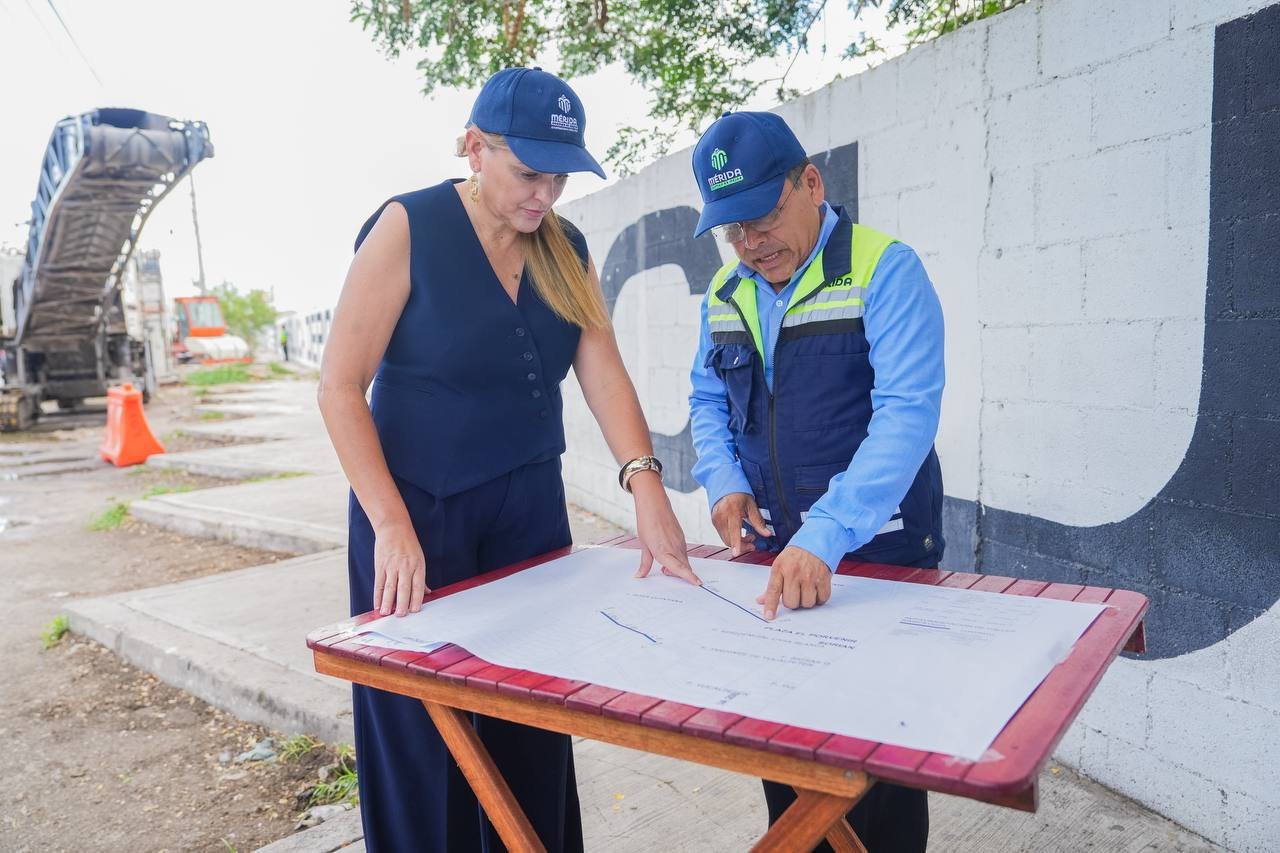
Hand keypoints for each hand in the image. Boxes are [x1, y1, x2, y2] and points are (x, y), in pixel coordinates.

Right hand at [373, 521, 428, 616]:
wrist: (393, 528)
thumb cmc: (409, 544)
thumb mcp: (420, 558)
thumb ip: (421, 578)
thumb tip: (427, 593)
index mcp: (417, 566)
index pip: (418, 586)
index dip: (416, 599)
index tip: (415, 611)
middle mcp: (405, 567)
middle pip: (403, 588)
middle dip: (402, 603)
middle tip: (400, 616)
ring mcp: (392, 566)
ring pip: (390, 587)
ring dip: (387, 602)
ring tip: (386, 613)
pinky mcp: (380, 565)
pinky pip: (379, 583)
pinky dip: (377, 595)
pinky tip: (377, 604)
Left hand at [630, 471, 701, 585]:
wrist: (654, 504)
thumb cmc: (647, 523)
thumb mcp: (644, 545)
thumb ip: (645, 563)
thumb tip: (640, 576)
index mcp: (663, 551)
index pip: (679, 568)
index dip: (689, 577)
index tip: (698, 583)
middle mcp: (675, 548)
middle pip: (684, 567)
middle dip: (680, 576)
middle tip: (664, 573)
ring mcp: (680, 542)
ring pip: (684, 560)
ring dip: (678, 567)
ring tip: (663, 566)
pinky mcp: (682, 538)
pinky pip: (683, 553)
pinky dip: (678, 559)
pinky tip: (668, 556)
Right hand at [710, 492, 772, 556]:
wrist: (726, 487)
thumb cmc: (739, 495)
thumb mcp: (752, 506)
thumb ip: (758, 521)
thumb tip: (767, 534)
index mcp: (732, 511)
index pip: (734, 531)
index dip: (736, 543)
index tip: (736, 553)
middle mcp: (721, 516)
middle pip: (729, 539)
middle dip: (742, 546)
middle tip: (753, 543)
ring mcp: (716, 520)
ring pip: (726, 540)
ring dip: (738, 543)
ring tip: (749, 536)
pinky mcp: (714, 523)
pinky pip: (723, 536)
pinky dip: (732, 538)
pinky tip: (740, 534)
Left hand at [757, 545, 830, 620]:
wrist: (815, 542)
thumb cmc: (795, 556)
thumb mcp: (780, 565)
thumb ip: (772, 585)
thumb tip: (761, 601)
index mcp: (780, 568)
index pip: (773, 590)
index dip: (771, 605)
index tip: (769, 616)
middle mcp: (794, 572)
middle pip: (791, 602)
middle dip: (793, 602)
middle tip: (795, 592)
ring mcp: (810, 576)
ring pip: (807, 603)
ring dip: (806, 601)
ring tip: (806, 590)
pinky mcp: (823, 578)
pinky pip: (821, 599)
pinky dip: (819, 598)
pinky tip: (816, 589)